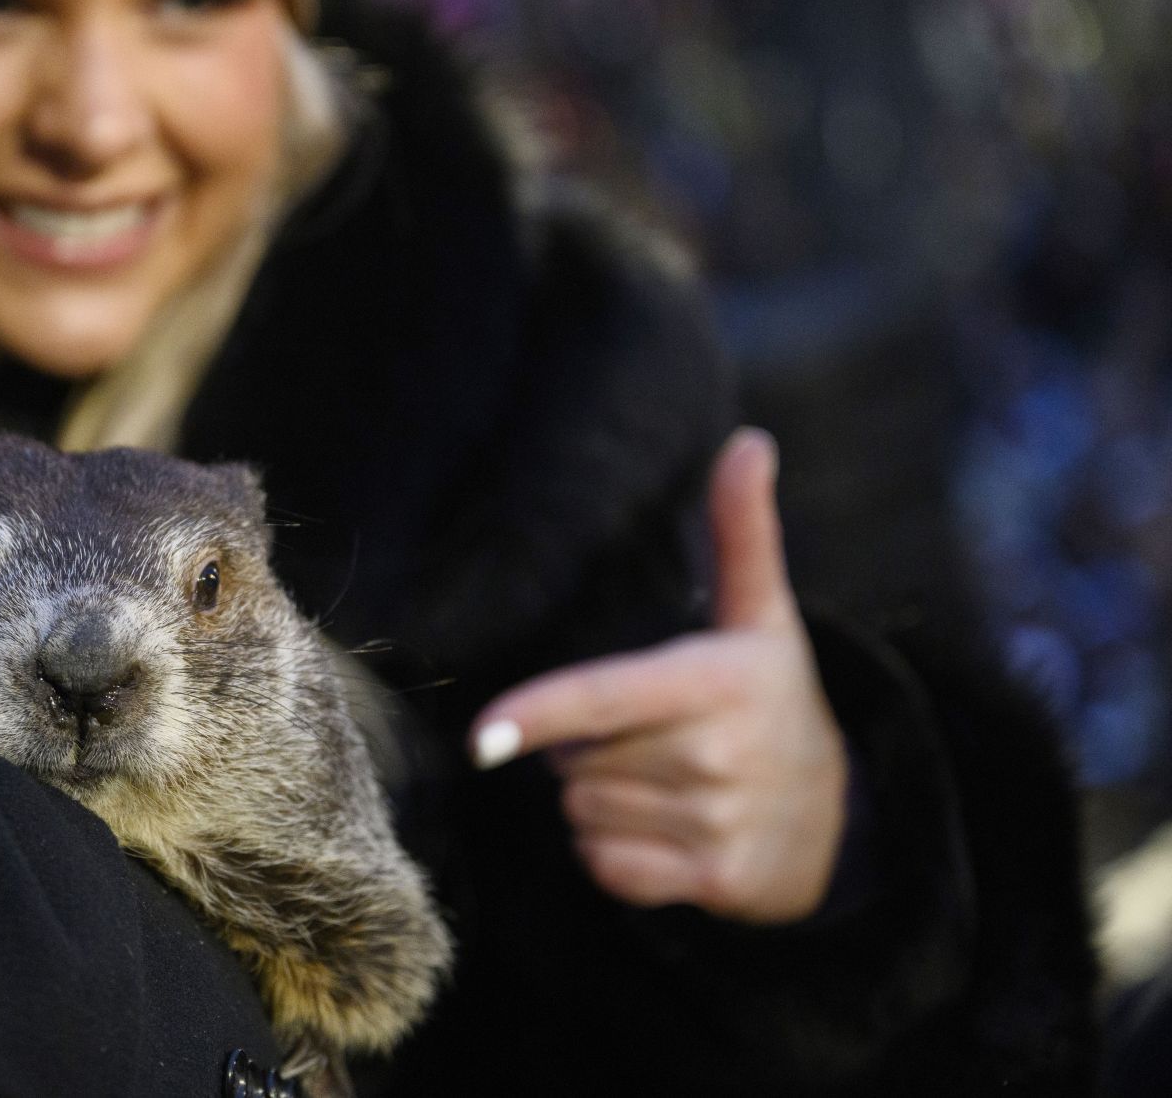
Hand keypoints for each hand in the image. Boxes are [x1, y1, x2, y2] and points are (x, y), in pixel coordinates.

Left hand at [469, 428, 847, 923]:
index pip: (602, 699)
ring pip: (582, 812)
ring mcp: (718, 824)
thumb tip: (749, 440)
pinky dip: (613, 854)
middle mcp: (717, 755)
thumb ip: (741, 530)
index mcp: (715, 682)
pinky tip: (662, 827)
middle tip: (644, 733)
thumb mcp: (762, 617)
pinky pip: (606, 867)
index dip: (538, 714)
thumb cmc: (772, 701)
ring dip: (596, 798)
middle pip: (573, 758)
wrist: (841, 819)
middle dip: (582, 746)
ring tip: (659, 778)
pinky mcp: (715, 883)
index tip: (482, 734)